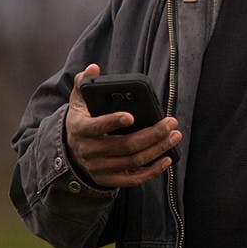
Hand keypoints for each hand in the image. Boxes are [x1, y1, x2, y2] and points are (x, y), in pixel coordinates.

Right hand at [64, 63, 181, 187]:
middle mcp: (89, 151)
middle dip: (152, 134)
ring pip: (133, 161)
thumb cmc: (82, 121)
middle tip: (171, 123)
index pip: (96, 127)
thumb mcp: (78, 102)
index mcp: (80, 129)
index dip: (113, 122)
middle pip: (125, 145)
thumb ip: (84, 84)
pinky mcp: (109, 180)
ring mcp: (99, 168)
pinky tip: (167, 158)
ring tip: (174, 136)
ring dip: (158, 149)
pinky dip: (152, 171)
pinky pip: (133, 179)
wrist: (72, 151)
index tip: (131, 116)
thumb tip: (93, 67)